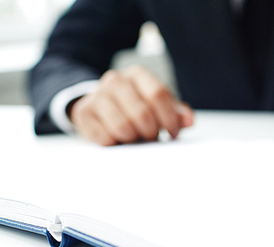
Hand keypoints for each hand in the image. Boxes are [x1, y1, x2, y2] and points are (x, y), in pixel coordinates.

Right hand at [68, 65, 193, 145]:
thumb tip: (190, 120)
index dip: (169, 118)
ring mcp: (97, 95)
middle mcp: (115, 80)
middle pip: (142, 111)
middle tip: (152, 137)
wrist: (99, 108)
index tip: (173, 133)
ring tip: (135, 138)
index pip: (158, 94)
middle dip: (151, 131)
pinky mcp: (84, 113)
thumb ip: (176, 112)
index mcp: (137, 75)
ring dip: (133, 138)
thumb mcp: (157, 106)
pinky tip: (118, 140)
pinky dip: (115, 143)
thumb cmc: (135, 107)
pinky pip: (104, 137)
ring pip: (123, 125)